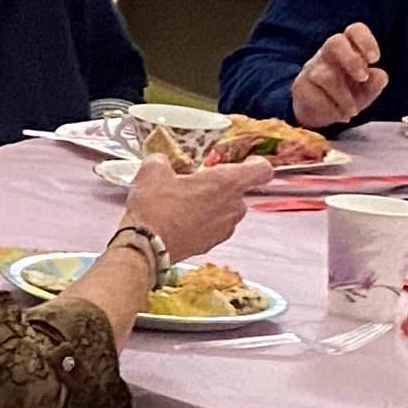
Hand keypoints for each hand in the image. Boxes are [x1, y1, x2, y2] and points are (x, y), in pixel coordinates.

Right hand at [118, 153, 272, 263]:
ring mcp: (224, 228)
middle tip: (196, 184)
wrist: (145, 245)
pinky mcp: (211, 244)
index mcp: (226, 182)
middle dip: (220, 187)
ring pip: (225, 211)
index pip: (261, 170)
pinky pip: (213, 228)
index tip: (245, 161)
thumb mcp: (153, 171)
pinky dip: (201, 223)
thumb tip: (161, 162)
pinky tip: (178, 221)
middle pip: (239, 192)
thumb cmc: (155, 207)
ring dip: (211, 206)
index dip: (256, 163)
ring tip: (183, 204)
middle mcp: (233, 206)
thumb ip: (163, 161)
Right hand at [289, 22, 385, 129]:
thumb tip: (377, 75)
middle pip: (335, 43)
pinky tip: (338, 115)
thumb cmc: (348, 93)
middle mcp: (328, 54)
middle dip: (351, 60)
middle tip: (363, 77)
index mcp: (349, 48)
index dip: (365, 41)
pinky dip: (332, 110)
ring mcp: (312, 69)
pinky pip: (316, 96)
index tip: (375, 59)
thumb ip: (376, 81)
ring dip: (344, 97)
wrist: (320, 112)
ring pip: (327, 76)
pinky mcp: (300, 87)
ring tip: (353, 112)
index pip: (355, 31)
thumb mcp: (368, 89)